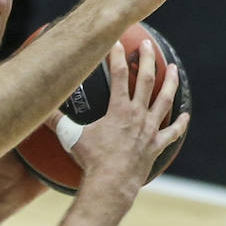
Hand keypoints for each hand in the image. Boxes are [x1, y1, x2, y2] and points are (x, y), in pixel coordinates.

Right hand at [67, 39, 187, 194]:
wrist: (111, 184)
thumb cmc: (92, 161)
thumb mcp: (71, 138)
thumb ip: (57, 121)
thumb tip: (40, 110)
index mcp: (119, 109)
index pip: (120, 75)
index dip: (117, 56)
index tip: (117, 41)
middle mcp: (138, 115)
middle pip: (147, 80)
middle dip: (147, 59)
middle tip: (148, 44)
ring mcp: (149, 130)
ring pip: (165, 100)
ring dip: (170, 82)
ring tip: (173, 68)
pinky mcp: (156, 146)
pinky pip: (171, 132)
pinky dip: (179, 124)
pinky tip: (185, 115)